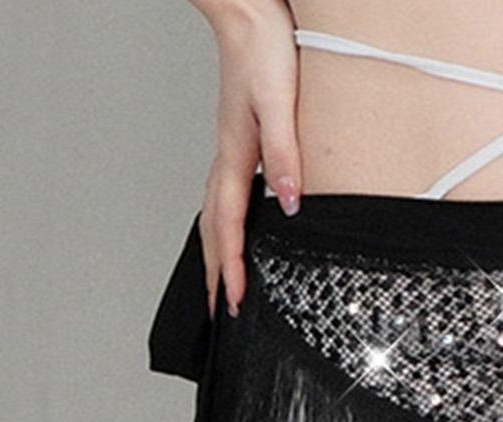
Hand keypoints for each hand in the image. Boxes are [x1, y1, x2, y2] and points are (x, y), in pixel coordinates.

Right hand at [193, 1, 301, 318]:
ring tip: (223, 286)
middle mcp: (227, 161)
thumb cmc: (264, 54)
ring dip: (218, 255)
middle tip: (223, 312)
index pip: (230, 228)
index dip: (231, 268)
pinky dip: (226, 229)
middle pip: (214, 231)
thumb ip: (285, 156)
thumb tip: (288, 204)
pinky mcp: (240, 148)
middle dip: (217, 274)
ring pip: (216, 218)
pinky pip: (226, 201)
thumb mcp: (279, 106)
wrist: (249, 16)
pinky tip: (237, 236)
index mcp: (235, 158)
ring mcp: (230, 155)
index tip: (234, 301)